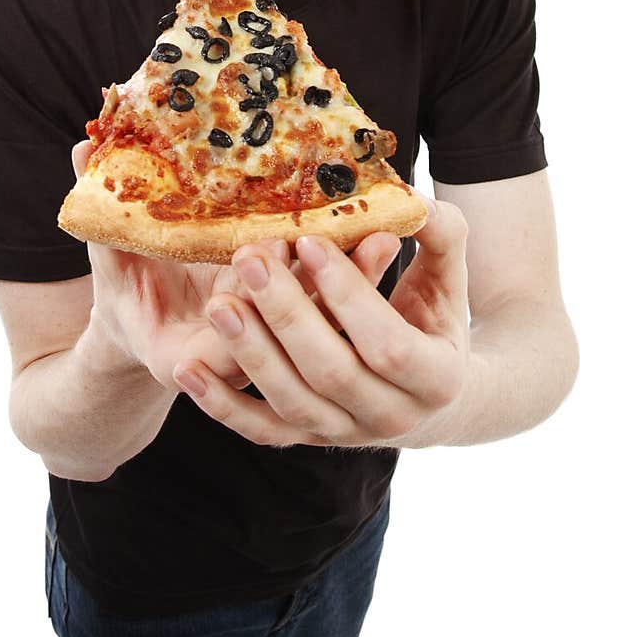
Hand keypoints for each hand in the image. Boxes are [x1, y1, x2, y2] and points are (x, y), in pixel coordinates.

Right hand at [72, 141, 393, 392]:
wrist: (145, 343)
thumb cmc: (125, 299)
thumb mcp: (110, 266)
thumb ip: (102, 218)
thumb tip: (83, 149)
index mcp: (182, 360)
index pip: (238, 331)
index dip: (271, 293)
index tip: (297, 242)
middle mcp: (233, 368)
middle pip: (294, 334)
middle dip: (336, 288)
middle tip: (377, 239)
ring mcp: (268, 362)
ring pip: (321, 330)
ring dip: (356, 285)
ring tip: (389, 237)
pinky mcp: (294, 348)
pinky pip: (330, 320)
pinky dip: (353, 285)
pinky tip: (383, 245)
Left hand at [172, 195, 469, 448]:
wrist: (431, 392)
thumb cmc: (435, 314)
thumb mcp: (449, 274)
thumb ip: (440, 233)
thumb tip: (410, 199)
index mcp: (437, 378)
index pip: (387, 344)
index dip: (348, 293)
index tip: (308, 241)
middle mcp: (392, 417)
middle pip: (331, 372)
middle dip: (287, 314)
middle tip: (250, 259)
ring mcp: (346, 433)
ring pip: (291, 402)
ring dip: (250, 353)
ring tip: (219, 303)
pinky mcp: (307, 437)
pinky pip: (260, 430)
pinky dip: (220, 405)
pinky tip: (187, 371)